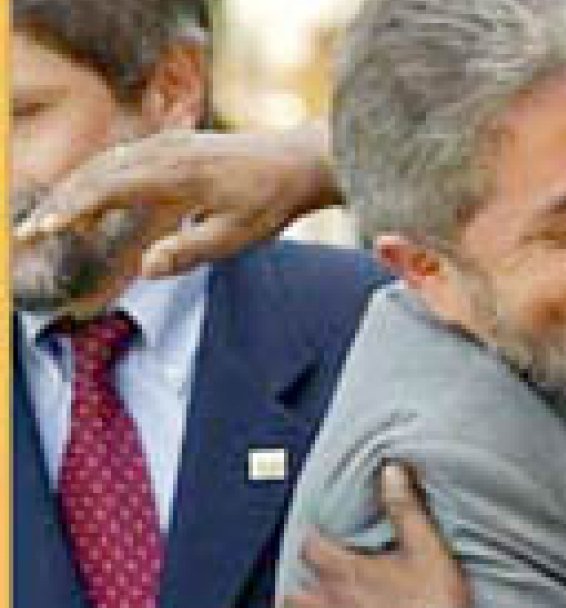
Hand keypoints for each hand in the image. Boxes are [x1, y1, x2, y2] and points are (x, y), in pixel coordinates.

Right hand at [14, 127, 337, 278]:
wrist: (301, 161)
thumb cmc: (271, 201)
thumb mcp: (237, 236)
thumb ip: (190, 251)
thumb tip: (146, 269)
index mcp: (177, 174)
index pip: (108, 188)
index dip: (72, 208)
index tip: (44, 229)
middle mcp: (166, 151)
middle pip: (96, 173)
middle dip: (59, 202)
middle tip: (27, 233)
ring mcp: (169, 143)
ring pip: (106, 162)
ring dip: (74, 190)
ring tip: (50, 223)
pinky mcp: (174, 143)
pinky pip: (123, 158)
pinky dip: (98, 179)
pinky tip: (90, 204)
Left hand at [283, 462, 471, 607]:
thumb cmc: (433, 605)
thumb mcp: (427, 547)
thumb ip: (405, 508)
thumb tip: (392, 470)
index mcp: (343, 576)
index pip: (310, 549)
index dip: (315, 544)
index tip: (322, 544)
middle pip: (292, 602)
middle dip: (304, 598)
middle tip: (323, 596)